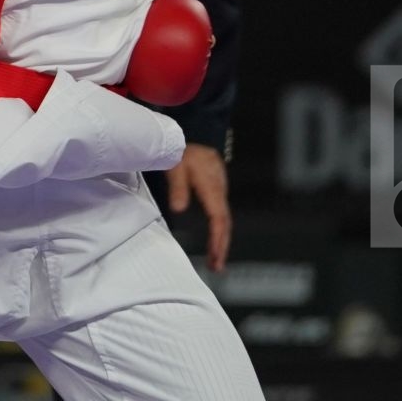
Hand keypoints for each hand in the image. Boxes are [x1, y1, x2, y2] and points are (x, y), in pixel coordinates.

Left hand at [165, 142, 231, 271]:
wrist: (195, 134)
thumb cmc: (184, 150)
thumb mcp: (176, 167)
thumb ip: (177, 187)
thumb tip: (179, 209)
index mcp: (212, 188)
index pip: (219, 219)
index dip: (218, 239)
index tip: (215, 256)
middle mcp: (219, 190)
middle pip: (225, 223)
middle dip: (222, 246)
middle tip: (217, 266)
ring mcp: (220, 190)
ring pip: (224, 219)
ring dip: (221, 239)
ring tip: (216, 259)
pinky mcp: (216, 189)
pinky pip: (220, 213)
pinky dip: (219, 228)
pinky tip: (215, 237)